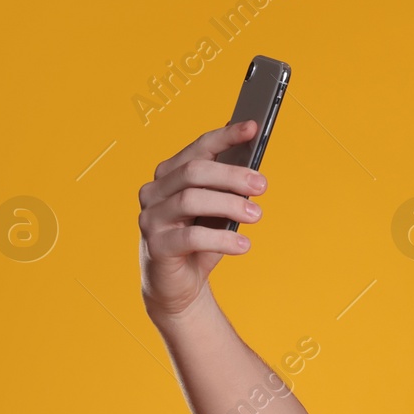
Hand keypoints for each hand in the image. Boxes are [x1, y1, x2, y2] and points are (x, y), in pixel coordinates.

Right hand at [138, 120, 267, 321]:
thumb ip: (228, 191)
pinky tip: (244, 245)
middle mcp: (154, 192)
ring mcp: (151, 218)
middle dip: (231, 175)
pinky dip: (221, 239)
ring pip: (190, 200)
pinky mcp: (156, 246)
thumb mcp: (218, 213)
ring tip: (257, 215)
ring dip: (229, 205)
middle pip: (194, 172)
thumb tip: (255, 173)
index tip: (253, 127)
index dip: (225, 136)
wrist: (179, 286)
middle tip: (262, 185)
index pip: (198, 149)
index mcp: (169, 176)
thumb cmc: (200, 242)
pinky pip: (190, 237)